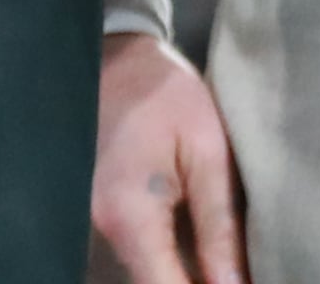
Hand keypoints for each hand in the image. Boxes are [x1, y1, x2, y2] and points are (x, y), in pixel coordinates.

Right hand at [90, 31, 243, 283]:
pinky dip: (160, 262)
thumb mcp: (209, 154)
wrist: (118, 56)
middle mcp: (97, 229)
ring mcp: (87, 224)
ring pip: (138, 274)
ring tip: (216, 262)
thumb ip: (220, 229)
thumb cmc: (168, 95)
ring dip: (177, 274)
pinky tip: (191, 252)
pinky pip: (129, 256)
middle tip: (232, 273)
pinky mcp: (90, 216)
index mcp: (128, 215)